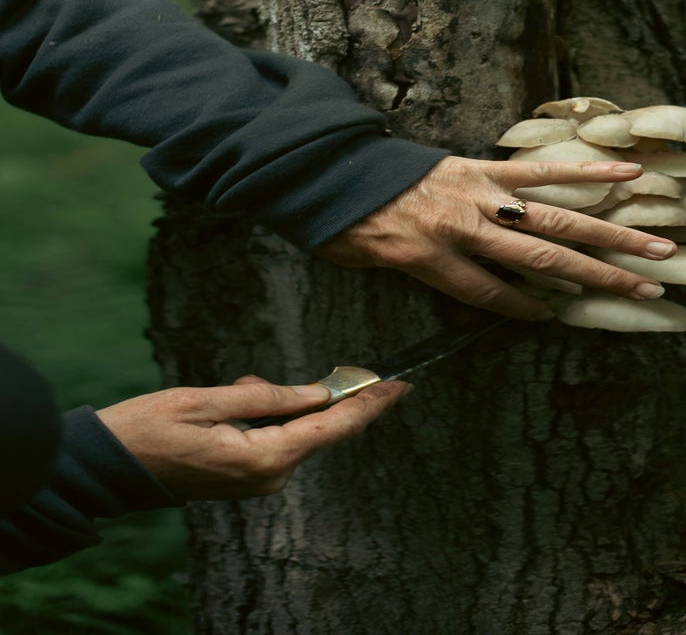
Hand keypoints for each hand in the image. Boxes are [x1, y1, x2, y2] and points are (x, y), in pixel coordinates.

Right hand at [97, 375, 407, 499]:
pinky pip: (274, 438)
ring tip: (230, 393)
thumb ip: (270, 397)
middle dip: (304, 394)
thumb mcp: (209, 400)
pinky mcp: (247, 479)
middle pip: (316, 427)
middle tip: (258, 378)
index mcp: (264, 459)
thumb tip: (320, 394)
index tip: (400, 383)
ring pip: (293, 429)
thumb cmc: (152, 429)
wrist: (109, 469)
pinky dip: (265, 416)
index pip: (334, 427)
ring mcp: (258, 483)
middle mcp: (269, 478)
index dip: (371, 403)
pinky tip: (231, 406)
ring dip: (275, 403)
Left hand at [317, 156, 677, 319]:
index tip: (555, 315)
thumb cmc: (345, 219)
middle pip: (544, 258)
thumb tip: (460, 285)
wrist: (331, 162)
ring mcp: (481, 193)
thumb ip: (418, 276)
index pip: (489, 293)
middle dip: (599, 275)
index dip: (522, 307)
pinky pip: (538, 171)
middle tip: (648, 287)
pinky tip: (625, 171)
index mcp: (432, 258)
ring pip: (555, 218)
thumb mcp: (368, 264)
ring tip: (655, 246)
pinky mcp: (484, 166)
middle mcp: (466, 227)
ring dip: (609, 233)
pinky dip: (583, 170)